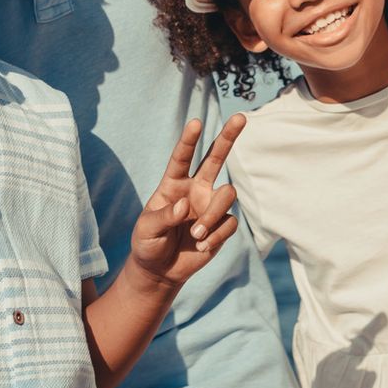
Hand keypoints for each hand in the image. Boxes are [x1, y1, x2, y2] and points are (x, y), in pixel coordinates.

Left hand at [129, 115, 245, 286]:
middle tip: (241, 117)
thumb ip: (164, 216)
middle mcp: (195, 189)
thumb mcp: (146, 230)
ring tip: (196, 235)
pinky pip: (229, 223)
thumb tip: (184, 206)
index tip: (196, 123)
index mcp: (173, 184)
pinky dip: (216, 236)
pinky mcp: (222, 226)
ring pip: (227, 195)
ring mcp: (210, 206)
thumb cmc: (148, 243)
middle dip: (228, 137)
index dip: (189, 140)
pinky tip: (201, 248)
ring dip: (213, 215)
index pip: (182, 158)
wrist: (160, 270)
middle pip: (216, 158)